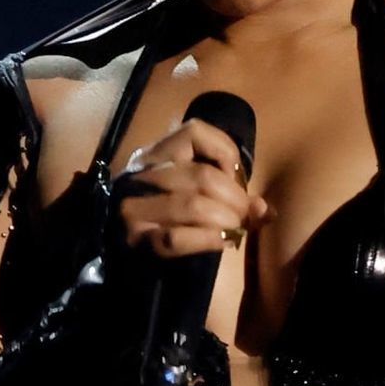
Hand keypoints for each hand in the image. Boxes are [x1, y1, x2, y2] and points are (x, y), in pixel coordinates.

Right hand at [113, 117, 274, 256]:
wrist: (119, 253)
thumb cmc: (163, 215)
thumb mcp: (189, 190)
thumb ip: (227, 191)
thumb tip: (265, 210)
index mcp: (154, 152)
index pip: (195, 132)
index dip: (227, 153)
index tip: (236, 176)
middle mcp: (140, 172)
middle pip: (202, 176)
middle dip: (235, 199)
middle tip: (245, 216)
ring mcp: (134, 206)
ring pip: (192, 205)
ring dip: (225, 221)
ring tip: (235, 230)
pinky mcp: (135, 238)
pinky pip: (177, 237)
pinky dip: (208, 240)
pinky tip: (221, 243)